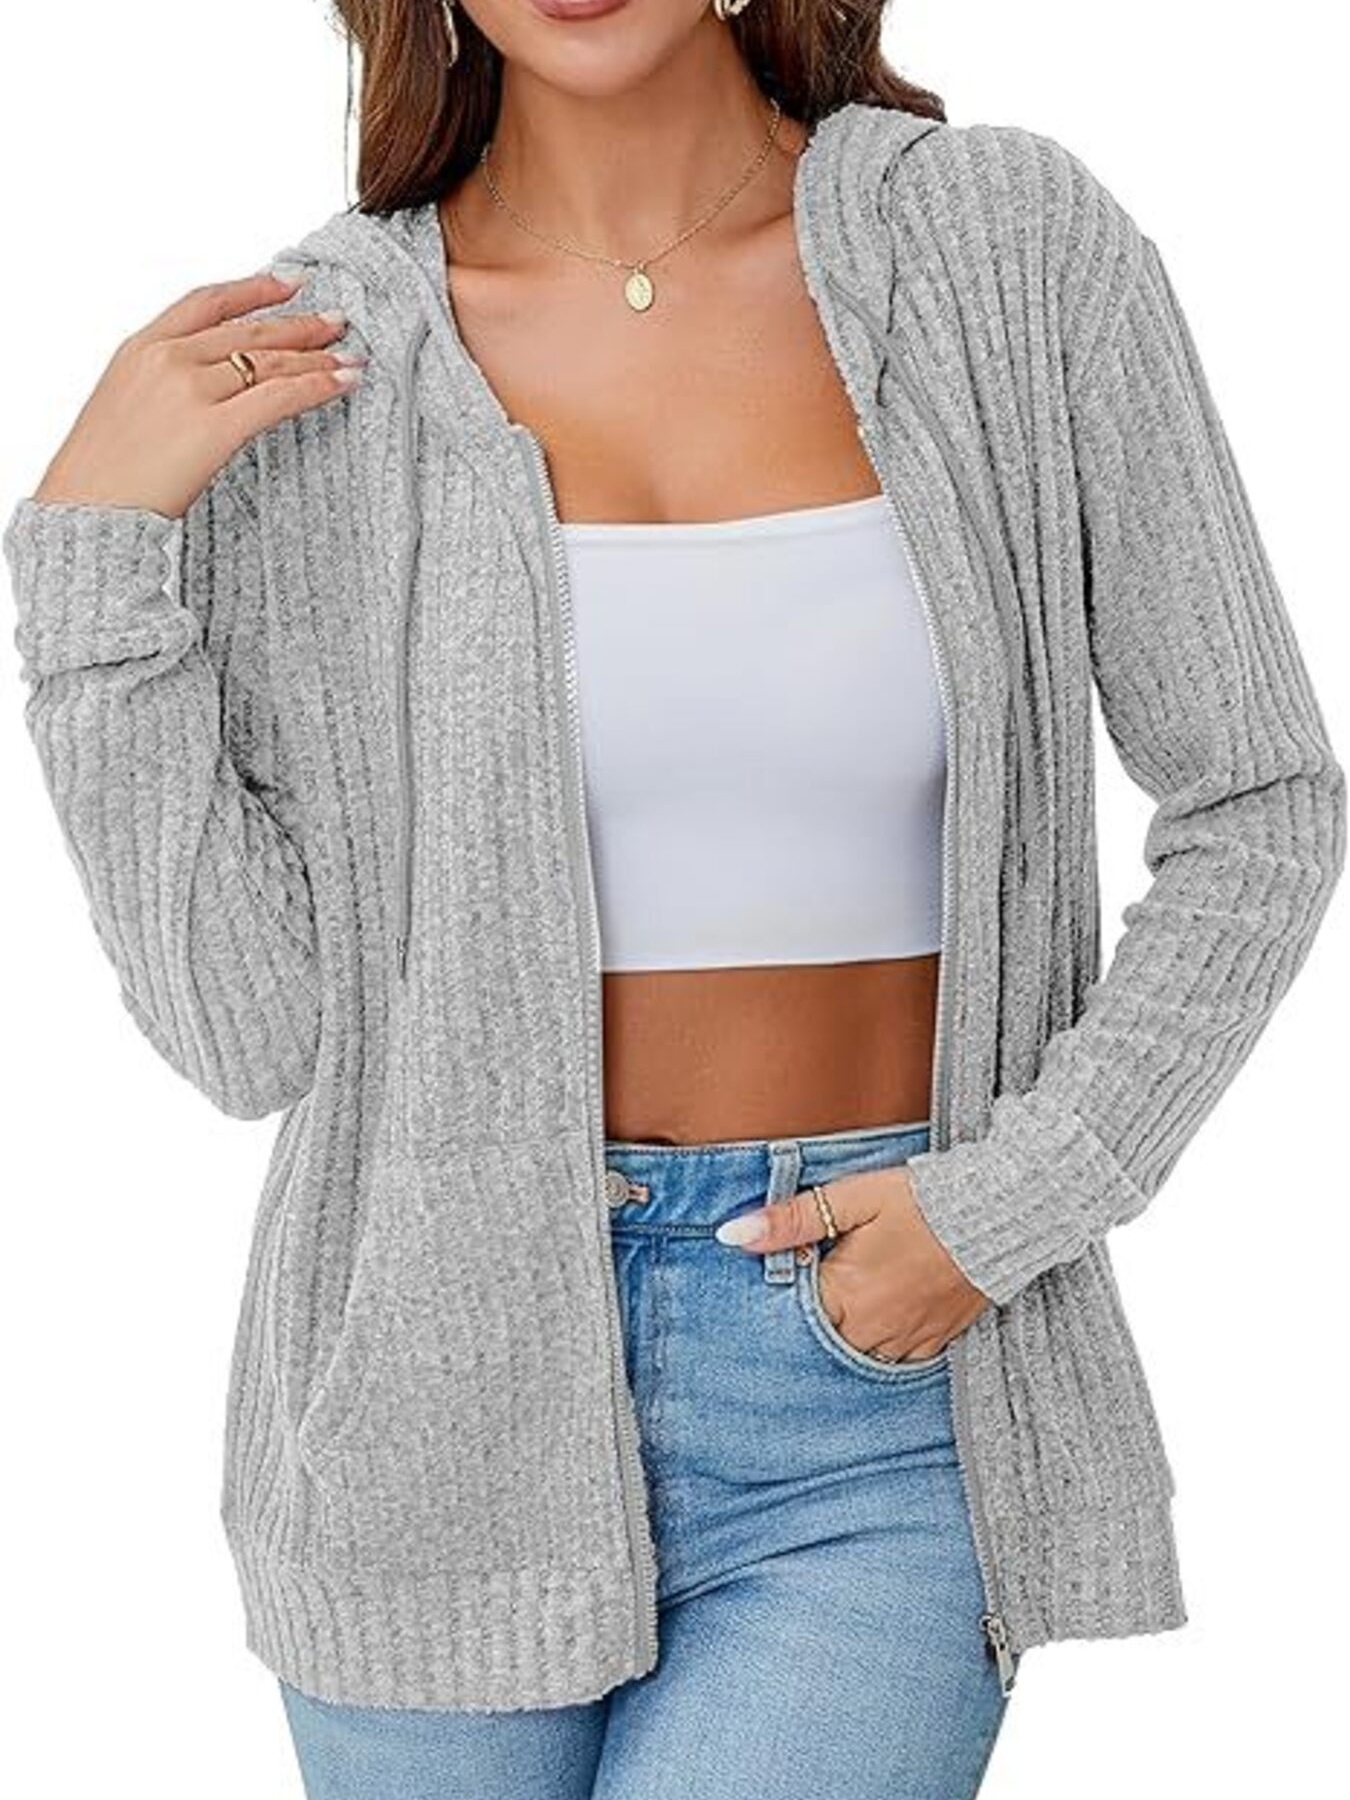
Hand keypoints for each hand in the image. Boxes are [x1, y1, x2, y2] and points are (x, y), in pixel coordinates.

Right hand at [32, 271, 365, 518]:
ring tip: (349, 356)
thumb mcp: (123, 404)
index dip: (253, 289)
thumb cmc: (102, 472)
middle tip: (336, 323)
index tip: (288, 283)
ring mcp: (191, 390)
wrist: (85, 509)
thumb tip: (202, 387)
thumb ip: (161, 383)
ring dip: (318, 358)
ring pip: (270, 362)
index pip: (206, 302)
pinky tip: (344, 382)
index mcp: (141, 347)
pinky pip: (279, 397)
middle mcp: (168, 359)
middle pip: (248, 331)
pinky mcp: (214, 427)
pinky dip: (318, 387)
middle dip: (299, 325)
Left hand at [715, 1164, 989, 1361]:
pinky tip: (880, 1313)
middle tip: (820, 1281)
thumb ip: (790, 1220)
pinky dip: (881, 1340)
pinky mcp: (935, 1341)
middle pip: (821, 1339)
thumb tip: (732, 1235)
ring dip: (846, 1328)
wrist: (1000, 1213)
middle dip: (813, 1315)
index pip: (791, 1315)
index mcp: (845, 1295)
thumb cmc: (923, 1201)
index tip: (785, 1274)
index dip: (783, 1295)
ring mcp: (906, 1342)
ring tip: (851, 1295)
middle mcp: (873, 1330)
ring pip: (856, 1353)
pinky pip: (894, 1358)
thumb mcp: (851, 1197)